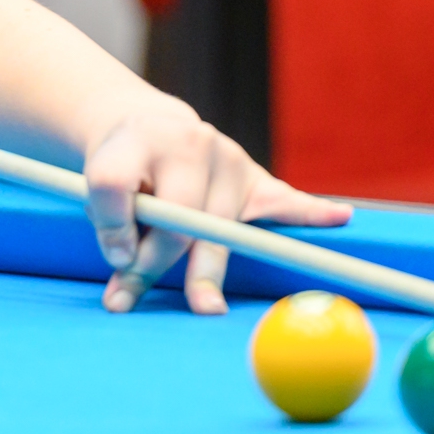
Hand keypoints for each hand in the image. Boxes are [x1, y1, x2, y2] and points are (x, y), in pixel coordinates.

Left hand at [82, 94, 352, 314]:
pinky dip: (310, 212)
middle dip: (155, 260)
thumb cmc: (123, 165)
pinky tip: (336, 217)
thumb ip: (107, 217)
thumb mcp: (96, 178)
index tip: (110, 261)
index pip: (116, 182)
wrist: (150, 128)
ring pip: (217, 224)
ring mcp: (228, 161)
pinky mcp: (255, 179)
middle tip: (130, 297)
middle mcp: (189, 143)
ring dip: (204, 268)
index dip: (110, 224)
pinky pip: (285, 199)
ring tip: (205, 305)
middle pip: (176, 213)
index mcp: (139, 139)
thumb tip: (125, 264)